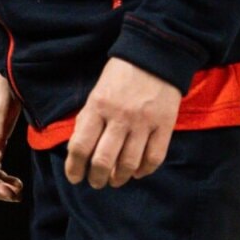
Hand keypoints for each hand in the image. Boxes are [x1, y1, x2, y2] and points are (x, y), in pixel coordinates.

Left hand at [64, 57, 180, 188]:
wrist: (154, 57)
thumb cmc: (119, 76)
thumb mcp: (95, 93)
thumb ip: (87, 120)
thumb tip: (77, 150)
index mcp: (97, 107)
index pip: (80, 146)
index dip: (74, 168)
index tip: (74, 177)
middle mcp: (120, 117)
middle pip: (103, 160)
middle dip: (96, 178)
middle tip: (95, 183)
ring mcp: (144, 123)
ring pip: (129, 163)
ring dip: (119, 178)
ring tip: (114, 181)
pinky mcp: (165, 125)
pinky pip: (154, 158)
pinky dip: (144, 171)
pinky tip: (136, 173)